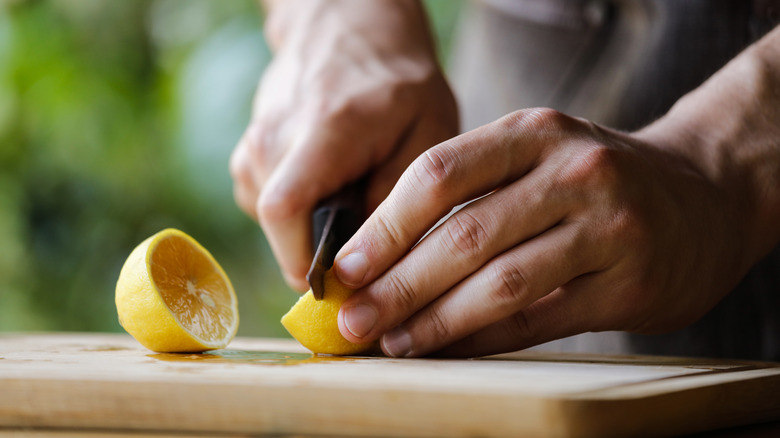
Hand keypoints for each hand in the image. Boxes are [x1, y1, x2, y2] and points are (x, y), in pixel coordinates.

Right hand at [230, 0, 457, 289]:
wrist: (348, 30)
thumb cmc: (398, 82)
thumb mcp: (428, 133)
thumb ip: (401, 199)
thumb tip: (369, 268)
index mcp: (322, 131)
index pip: (285, 212)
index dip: (309, 264)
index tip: (349, 287)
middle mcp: (272, 139)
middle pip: (280, 231)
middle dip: (322, 255)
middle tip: (367, 247)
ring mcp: (253, 146)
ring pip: (275, 226)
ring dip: (314, 232)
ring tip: (353, 200)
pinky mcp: (248, 156)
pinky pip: (270, 209)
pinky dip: (302, 214)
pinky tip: (332, 187)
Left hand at [332, 108, 757, 357]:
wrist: (705, 195)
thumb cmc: (596, 180)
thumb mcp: (538, 157)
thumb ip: (471, 195)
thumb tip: (382, 258)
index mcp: (534, 133)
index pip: (439, 174)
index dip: (385, 226)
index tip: (345, 268)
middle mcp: (572, 172)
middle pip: (464, 234)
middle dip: (398, 284)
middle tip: (352, 318)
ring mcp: (607, 227)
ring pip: (500, 283)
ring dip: (435, 320)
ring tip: (392, 341)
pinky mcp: (628, 283)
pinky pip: (537, 320)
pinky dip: (482, 340)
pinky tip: (446, 350)